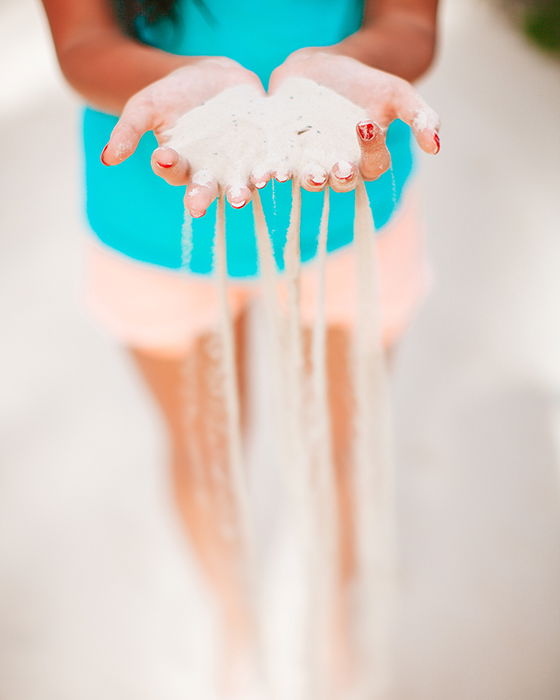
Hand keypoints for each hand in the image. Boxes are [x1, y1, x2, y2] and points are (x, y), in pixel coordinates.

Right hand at [100, 57, 264, 214]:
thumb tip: (107, 159)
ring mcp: (239, 166)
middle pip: (207, 190)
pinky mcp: (263, 153)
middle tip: (199, 205)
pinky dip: (272, 168)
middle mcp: (210, 174)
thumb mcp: (145, 106)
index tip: (164, 157)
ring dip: (242, 190)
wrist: (212, 77)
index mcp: (180, 167)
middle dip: (203, 196)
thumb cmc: (172, 95)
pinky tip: (275, 170)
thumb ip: (128, 131)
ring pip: (240, 183)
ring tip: (241, 193)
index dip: (168, 167)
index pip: (172, 172)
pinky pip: (268, 163)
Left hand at [269, 49, 439, 188]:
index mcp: (367, 159)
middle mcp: (338, 168)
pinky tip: (268, 166)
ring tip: (304, 170)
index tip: (366, 124)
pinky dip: (273, 170)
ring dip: (307, 178)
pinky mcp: (282, 156)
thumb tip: (437, 147)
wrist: (325, 68)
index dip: (372, 150)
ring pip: (309, 179)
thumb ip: (420, 117)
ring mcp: (309, 164)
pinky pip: (279, 167)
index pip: (374, 164)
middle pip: (341, 181)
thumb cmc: (366, 84)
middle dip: (340, 176)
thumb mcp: (397, 93)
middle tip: (338, 167)